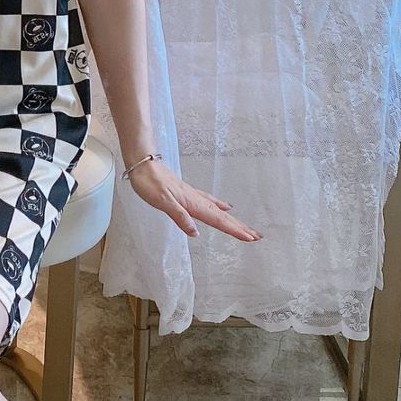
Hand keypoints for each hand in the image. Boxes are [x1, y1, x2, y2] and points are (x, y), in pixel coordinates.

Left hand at [125, 159, 262, 241]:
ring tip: (246, 227)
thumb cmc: (149, 183)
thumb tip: (195, 233)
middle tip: (257, 236)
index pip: (217, 220)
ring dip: (232, 220)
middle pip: (222, 216)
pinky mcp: (187, 192)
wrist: (142, 163)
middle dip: (239, 227)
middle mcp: (196, 200)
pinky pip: (209, 201)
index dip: (233, 229)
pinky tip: (225, 206)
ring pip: (218, 210)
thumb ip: (179, 216)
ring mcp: (193, 195)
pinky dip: (219, 206)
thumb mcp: (162, 202)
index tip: (249, 238)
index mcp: (192, 203)